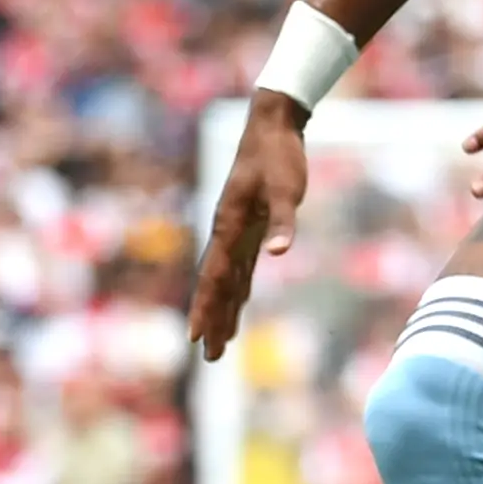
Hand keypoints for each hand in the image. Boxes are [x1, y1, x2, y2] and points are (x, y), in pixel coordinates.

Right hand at [189, 98, 311, 360]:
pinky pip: (241, 267)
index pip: (214, 277)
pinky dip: (239, 289)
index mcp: (229, 226)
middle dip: (212, 321)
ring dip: (224, 311)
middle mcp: (227, 233)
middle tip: (208, 356)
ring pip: (227, 280)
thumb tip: (278, 253)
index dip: (206, 308)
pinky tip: (241, 305)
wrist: (273, 127)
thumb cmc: (278, 156)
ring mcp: (237, 231)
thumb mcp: (285, 188)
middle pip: (216, 286)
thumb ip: (281, 221)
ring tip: (219, 343)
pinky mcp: (251, 226)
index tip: (196, 337)